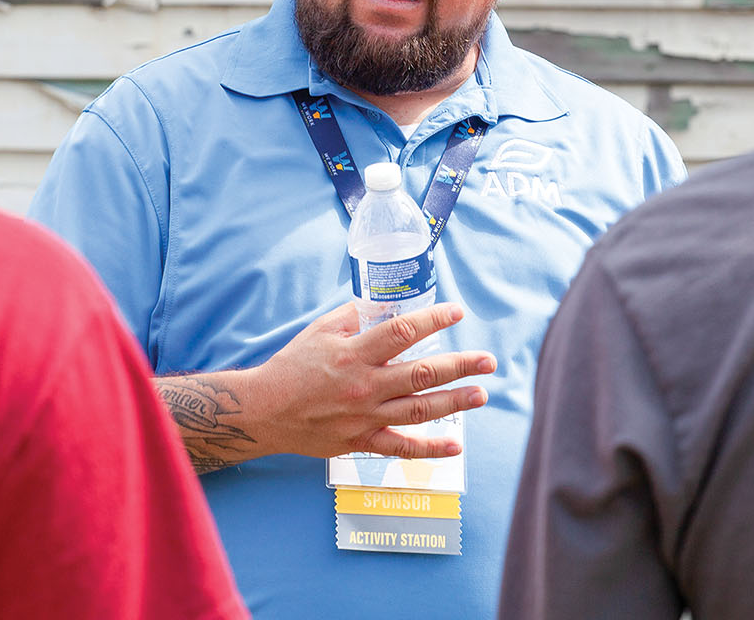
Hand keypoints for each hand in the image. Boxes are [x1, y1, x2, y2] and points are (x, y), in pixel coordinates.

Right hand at [245, 301, 496, 459]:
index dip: (434, 321)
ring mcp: (365, 417)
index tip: (457, 314)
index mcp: (354, 354)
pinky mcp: (361, 441)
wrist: (265, 411)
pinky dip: (430, 449)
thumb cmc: (292, 366)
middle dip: (460, 366)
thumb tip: (384, 304)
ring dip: (455, 402)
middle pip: (422, 374)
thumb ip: (354, 317)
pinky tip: (455, 444)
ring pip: (419, 410)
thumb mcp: (320, 331)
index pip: (403, 332)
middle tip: (488, 361)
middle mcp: (364, 386)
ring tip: (480, 394)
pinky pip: (401, 448)